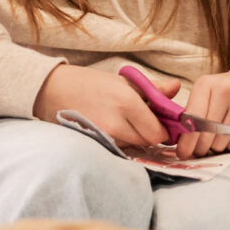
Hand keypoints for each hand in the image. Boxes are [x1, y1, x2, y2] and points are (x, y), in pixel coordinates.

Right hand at [33, 63, 176, 150]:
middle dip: (150, 135)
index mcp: (127, 102)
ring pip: (132, 147)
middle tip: (147, 124)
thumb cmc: (89, 83)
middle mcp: (117, 123)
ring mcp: (104, 136)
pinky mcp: (94, 144)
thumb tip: (177, 87)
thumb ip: (152, 88)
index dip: (163, 131)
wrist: (53, 90)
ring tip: (127, 123)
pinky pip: (117, 149)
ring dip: (135, 139)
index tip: (163, 124)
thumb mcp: (123, 81)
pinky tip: (114, 129)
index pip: (157, 133)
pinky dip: (121, 142)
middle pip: (147, 143)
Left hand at [173, 68, 229, 157]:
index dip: (186, 139)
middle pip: (205, 134)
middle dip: (200, 147)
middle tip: (200, 149)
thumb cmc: (229, 93)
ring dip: (216, 146)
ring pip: (219, 142)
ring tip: (220, 136)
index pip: (191, 118)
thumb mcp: (208, 93)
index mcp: (206, 84)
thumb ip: (192, 112)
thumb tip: (181, 142)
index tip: (182, 152)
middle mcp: (225, 90)